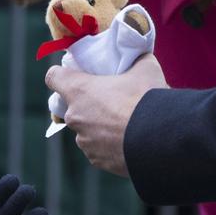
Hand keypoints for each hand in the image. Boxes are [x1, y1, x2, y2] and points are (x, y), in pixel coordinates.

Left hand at [47, 53, 165, 174]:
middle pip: (71, 106)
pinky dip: (108, 145)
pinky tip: (128, 141)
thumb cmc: (148, 100)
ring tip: (125, 123)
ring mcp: (84, 141)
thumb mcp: (146, 67)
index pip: (53, 77)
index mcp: (79, 90)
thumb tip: (139, 54)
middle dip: (88, 103)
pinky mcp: (96, 160)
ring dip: (98, 125)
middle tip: (111, 100)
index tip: (76, 75)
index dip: (63, 74)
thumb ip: (136, 59)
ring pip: (85, 129)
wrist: (162, 141)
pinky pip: (98, 149)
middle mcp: (75, 116)